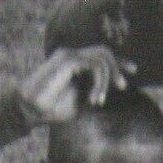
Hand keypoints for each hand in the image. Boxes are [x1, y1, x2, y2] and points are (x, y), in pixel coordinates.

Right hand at [15, 45, 133, 126]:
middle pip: (105, 52)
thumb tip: (109, 90)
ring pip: (102, 57)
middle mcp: (73, 55)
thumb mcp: (80, 101)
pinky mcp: (68, 60)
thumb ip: (94, 91)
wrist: (29, 110)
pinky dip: (98, 82)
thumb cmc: (52, 109)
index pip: (102, 56)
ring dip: (106, 80)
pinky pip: (94, 65)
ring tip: (98, 100)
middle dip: (118, 67)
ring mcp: (69, 55)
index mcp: (77, 63)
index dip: (119, 61)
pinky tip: (93, 99)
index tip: (133, 70)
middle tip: (123, 86)